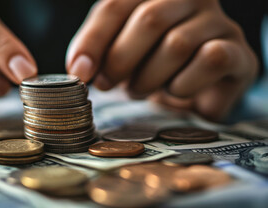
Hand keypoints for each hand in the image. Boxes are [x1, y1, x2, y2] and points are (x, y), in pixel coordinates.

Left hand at [67, 0, 257, 120]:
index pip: (117, 4)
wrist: (192, 87)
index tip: (80, 73)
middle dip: (120, 61)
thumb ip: (96, 52)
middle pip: (150, 20)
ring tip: (138, 89)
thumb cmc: (148, 65)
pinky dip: (183, 85)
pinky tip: (174, 91)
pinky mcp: (238, 50)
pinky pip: (209, 61)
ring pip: (177, 44)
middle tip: (106, 85)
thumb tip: (79, 70)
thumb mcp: (116, 52)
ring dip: (148, 78)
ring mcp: (216, 21)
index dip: (94, 40)